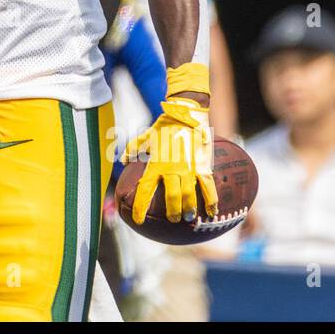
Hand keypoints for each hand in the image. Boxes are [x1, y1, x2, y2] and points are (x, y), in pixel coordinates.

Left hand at [122, 95, 217, 224]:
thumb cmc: (164, 125)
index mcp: (156, 164)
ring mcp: (188, 168)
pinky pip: (208, 186)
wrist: (186, 113)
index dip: (141, 206)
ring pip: (189, 195)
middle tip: (172, 220)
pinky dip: (210, 200)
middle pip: (171, 197)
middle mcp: (172, 169)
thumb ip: (133, 149)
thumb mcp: (145, 137)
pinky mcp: (203, 164)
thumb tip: (122, 159)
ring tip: (188, 218)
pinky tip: (212, 212)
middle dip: (171, 211)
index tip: (138, 219)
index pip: (145, 190)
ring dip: (189, 209)